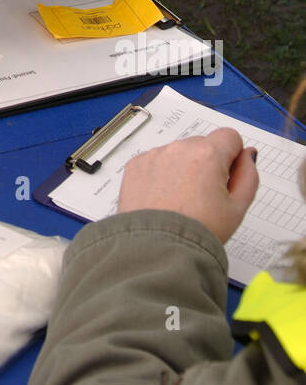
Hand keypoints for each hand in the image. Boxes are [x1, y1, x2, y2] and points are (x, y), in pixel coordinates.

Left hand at [117, 128, 259, 243]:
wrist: (159, 249)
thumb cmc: (198, 231)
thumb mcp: (237, 208)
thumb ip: (248, 175)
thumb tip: (247, 155)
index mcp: (207, 154)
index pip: (229, 136)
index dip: (232, 157)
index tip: (226, 178)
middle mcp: (179, 149)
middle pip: (202, 145)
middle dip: (207, 164)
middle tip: (204, 197)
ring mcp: (154, 156)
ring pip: (177, 153)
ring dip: (182, 169)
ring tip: (181, 202)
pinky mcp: (135, 166)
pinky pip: (155, 162)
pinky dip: (160, 176)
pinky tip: (163, 200)